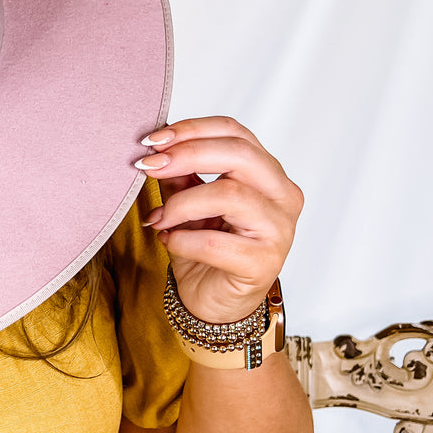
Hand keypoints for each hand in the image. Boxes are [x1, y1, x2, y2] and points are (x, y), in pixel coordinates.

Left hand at [135, 116, 302, 324]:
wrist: (214, 303)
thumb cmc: (205, 249)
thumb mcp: (188, 203)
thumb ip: (180, 174)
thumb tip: (155, 146)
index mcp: (268, 174)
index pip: (236, 133)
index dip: (193, 129)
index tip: (154, 139)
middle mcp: (282, 196)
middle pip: (239, 155)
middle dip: (187, 155)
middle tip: (149, 165)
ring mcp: (279, 229)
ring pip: (230, 194)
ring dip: (181, 203)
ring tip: (158, 217)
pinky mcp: (265, 262)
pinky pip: (215, 241)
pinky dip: (183, 239)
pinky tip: (168, 241)